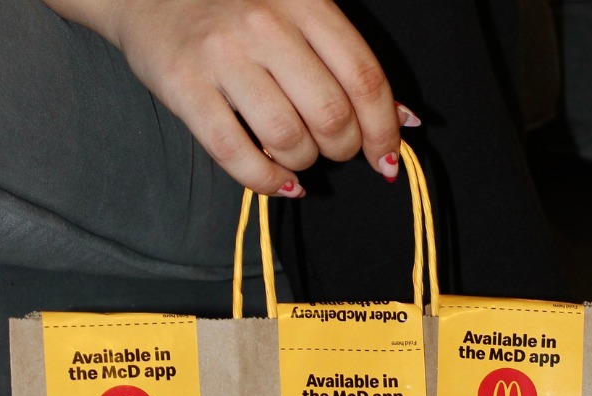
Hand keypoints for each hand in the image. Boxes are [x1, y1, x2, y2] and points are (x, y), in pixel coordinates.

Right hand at [44, 0, 413, 194]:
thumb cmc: (235, 10)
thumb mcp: (299, 17)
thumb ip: (349, 64)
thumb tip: (406, 121)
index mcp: (304, 1)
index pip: (364, 79)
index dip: (383, 130)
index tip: (385, 158)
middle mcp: (265, 23)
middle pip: (332, 115)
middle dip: (343, 149)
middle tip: (332, 149)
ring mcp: (223, 55)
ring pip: (289, 139)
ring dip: (304, 163)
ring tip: (297, 154)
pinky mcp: (185, 86)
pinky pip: (238, 157)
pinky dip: (268, 182)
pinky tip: (280, 182)